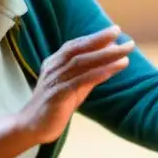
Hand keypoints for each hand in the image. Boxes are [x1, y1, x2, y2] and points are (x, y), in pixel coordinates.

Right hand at [17, 26, 134, 144]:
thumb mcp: (74, 86)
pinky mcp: (57, 94)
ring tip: (125, 52)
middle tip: (120, 32)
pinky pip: (80, 81)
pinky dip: (98, 73)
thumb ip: (89, 72)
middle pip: (79, 49)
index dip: (95, 37)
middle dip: (100, 39)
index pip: (76, 45)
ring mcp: (55, 80)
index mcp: (55, 62)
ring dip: (105, 56)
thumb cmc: (56, 105)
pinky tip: (112, 70)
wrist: (32, 126)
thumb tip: (110, 57)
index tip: (114, 30)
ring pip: (82, 62)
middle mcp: (54, 67)